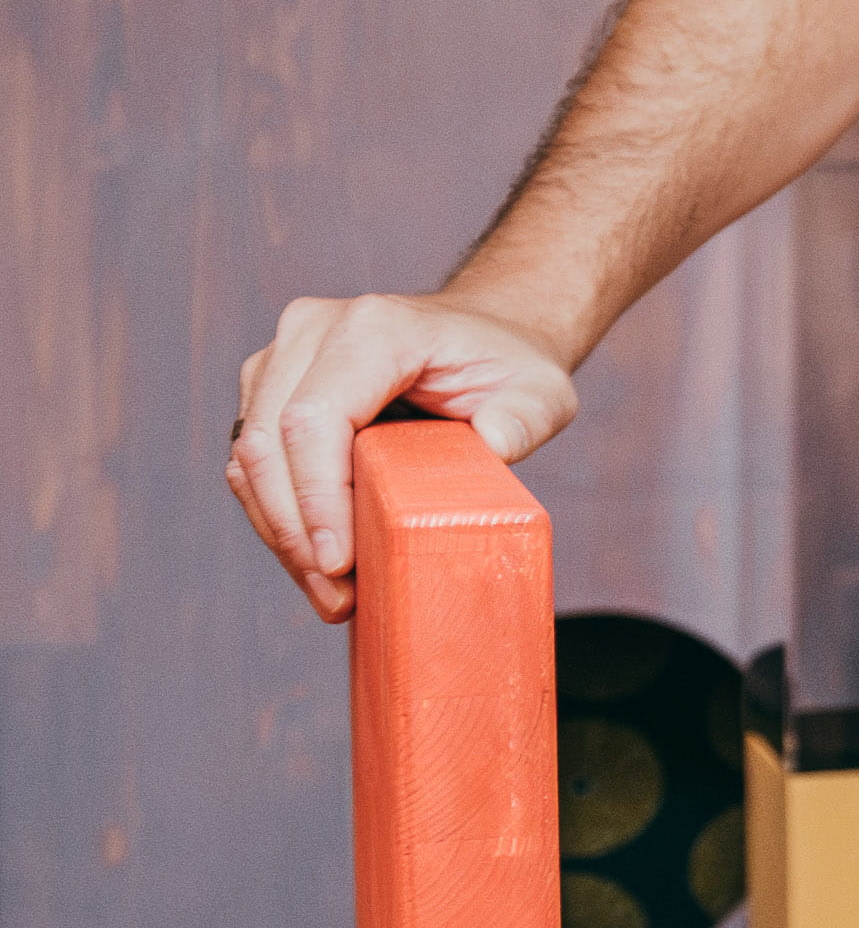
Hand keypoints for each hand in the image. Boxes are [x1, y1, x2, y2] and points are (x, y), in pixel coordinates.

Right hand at [229, 294, 582, 619]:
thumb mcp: (540, 391)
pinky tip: (317, 564)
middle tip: (336, 599)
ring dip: (282, 535)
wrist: (484, 332)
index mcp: (374, 328)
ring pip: (251, 459)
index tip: (338, 563)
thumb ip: (522, 420)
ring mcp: (282, 358)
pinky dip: (281, 518)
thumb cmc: (508, 363)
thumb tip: (492, 446)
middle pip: (268, 444)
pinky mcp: (269, 389)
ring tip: (330, 595)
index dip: (317, 496)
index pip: (316, 417)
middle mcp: (312, 332)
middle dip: (294, 532)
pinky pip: (257, 464)